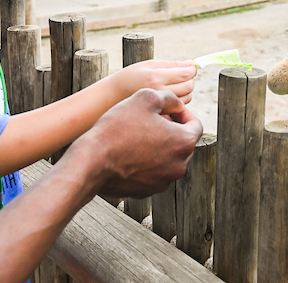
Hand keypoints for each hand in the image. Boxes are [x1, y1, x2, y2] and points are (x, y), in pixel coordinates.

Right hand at [61, 89, 202, 199]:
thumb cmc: (119, 127)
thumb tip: (177, 105)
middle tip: (151, 120)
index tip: (167, 109)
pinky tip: (129, 151)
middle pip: (183, 142)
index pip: (195, 124)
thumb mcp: (146, 97)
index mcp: (184, 143)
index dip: (182, 113)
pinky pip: (154, 172)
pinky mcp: (147, 191)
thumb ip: (169, 98)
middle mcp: (179, 166)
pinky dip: (147, 161)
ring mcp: (163, 182)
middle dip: (171, 129)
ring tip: (138, 135)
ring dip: (159, 146)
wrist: (91, 162)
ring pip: (168, 158)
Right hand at [110, 59, 195, 103]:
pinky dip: (179, 102)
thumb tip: (190, 64)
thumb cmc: (128, 78)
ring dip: (185, 91)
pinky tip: (167, 97)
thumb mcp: (147, 65)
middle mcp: (158, 93)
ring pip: (186, 99)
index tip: (191, 67)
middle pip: (189, 87)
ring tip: (172, 86)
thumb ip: (170, 65)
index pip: (185, 74)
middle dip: (189, 80)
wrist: (109, 99)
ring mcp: (159, 107)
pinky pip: (178, 109)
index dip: (192, 69)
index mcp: (155, 78)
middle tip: (182, 75)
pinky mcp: (159, 117)